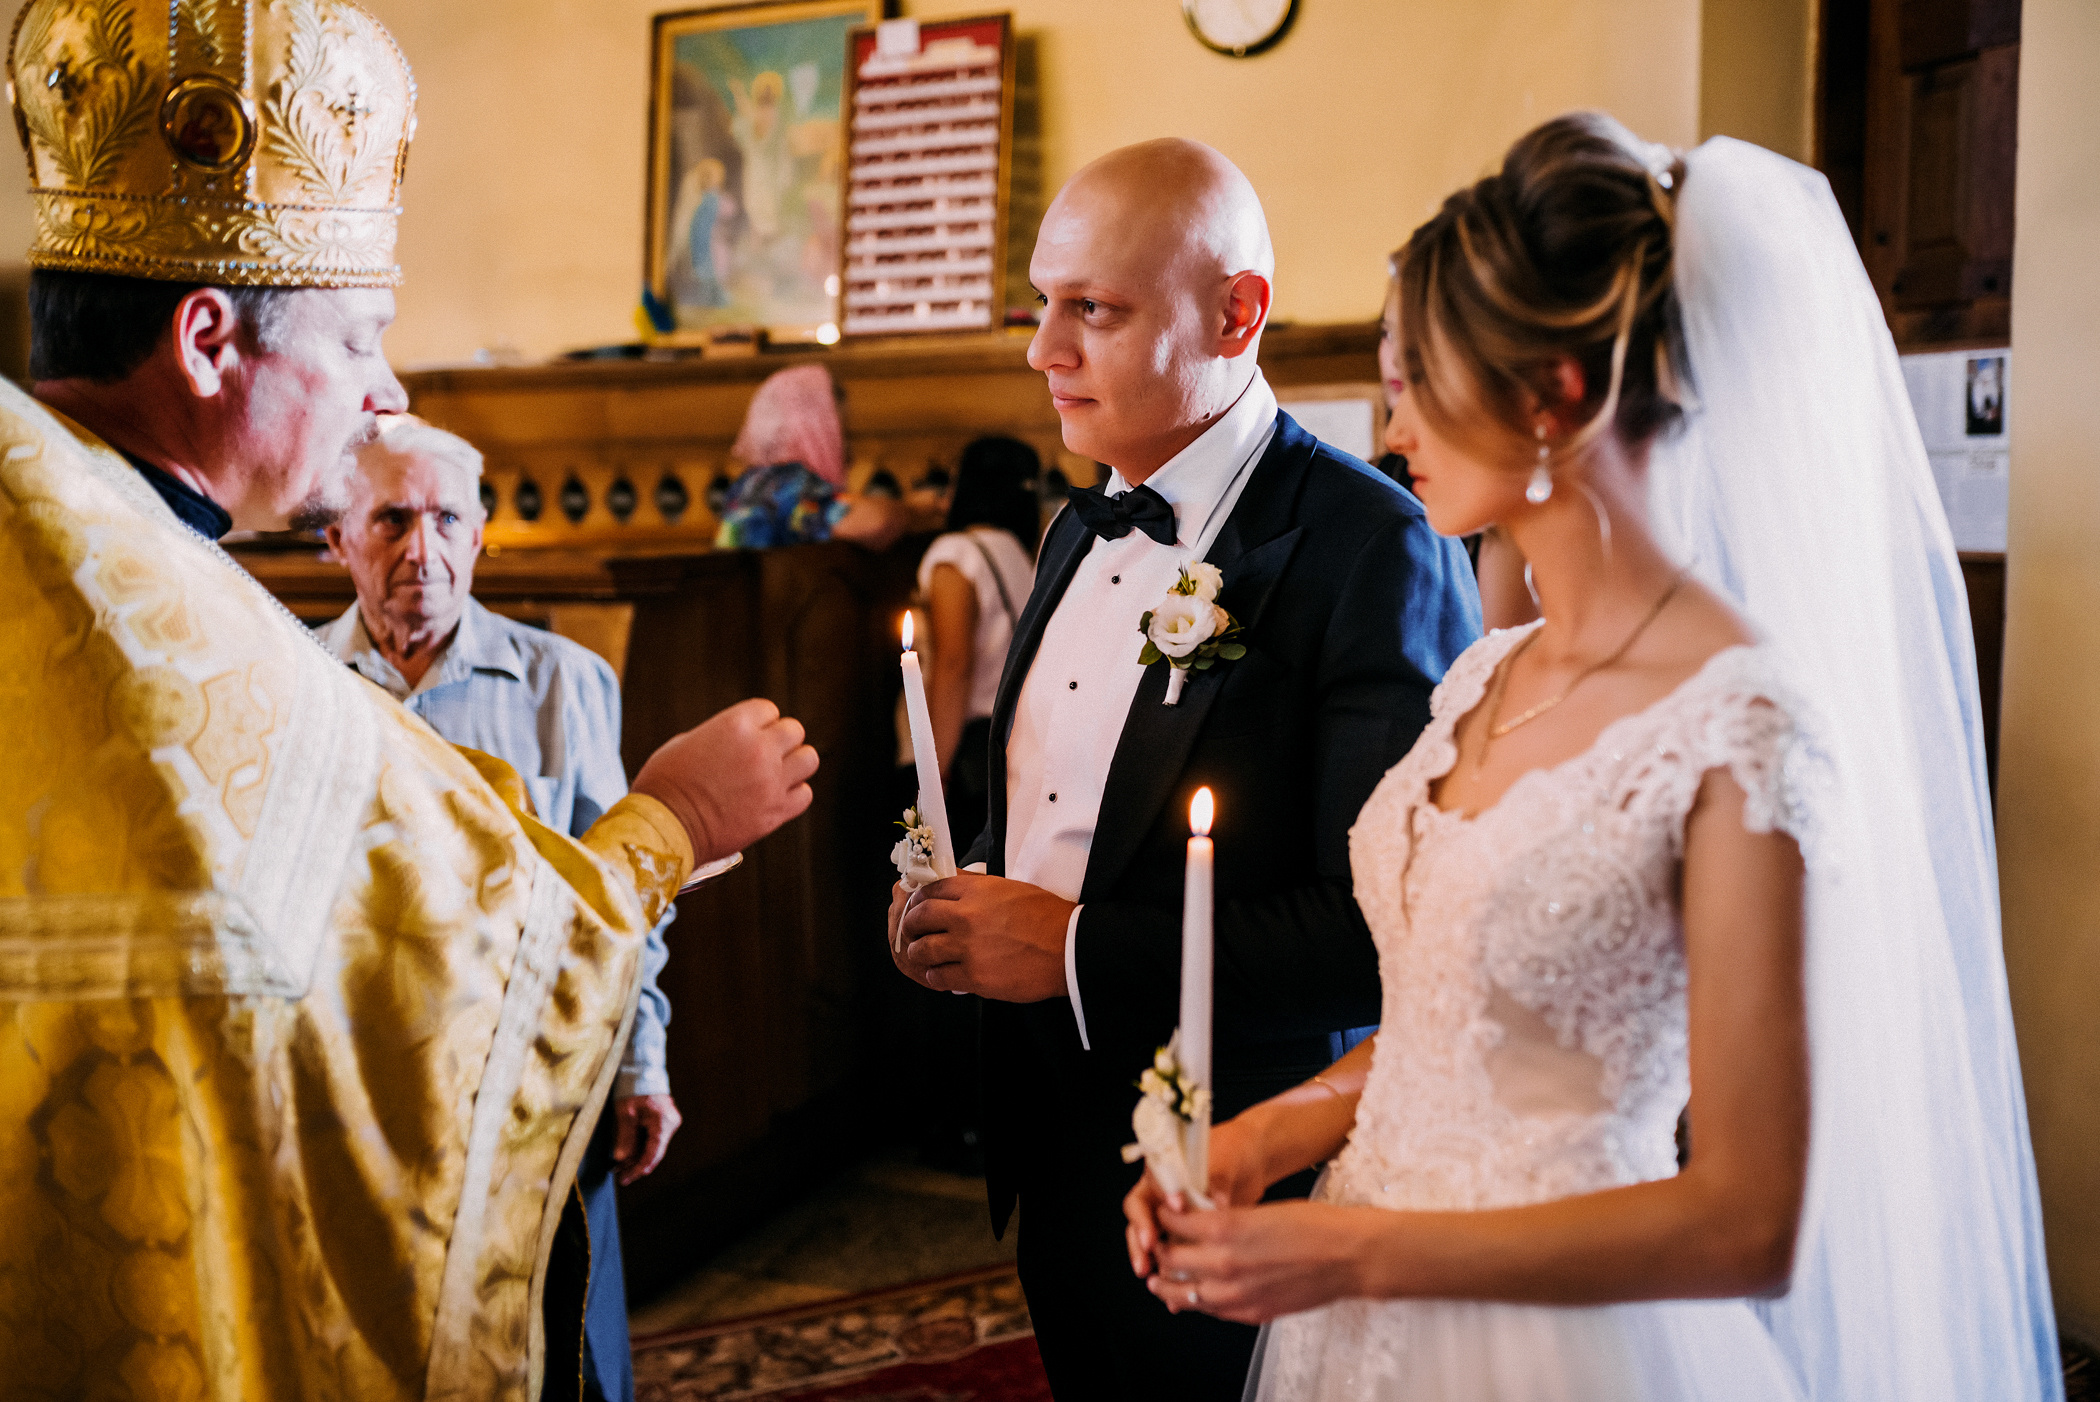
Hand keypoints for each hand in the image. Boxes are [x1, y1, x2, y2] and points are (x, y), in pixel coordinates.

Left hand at [612, 1093, 681, 1184]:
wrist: (641, 1072)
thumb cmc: (633, 1089)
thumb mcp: (625, 1113)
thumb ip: (625, 1136)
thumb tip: (621, 1159)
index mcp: (663, 1122)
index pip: (653, 1153)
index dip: (639, 1168)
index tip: (626, 1178)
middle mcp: (670, 1125)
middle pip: (654, 1152)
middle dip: (636, 1165)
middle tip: (620, 1177)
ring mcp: (668, 1123)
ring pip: (652, 1147)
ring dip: (636, 1157)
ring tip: (619, 1169)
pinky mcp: (663, 1122)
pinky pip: (652, 1139)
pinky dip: (640, 1148)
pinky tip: (627, 1156)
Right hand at [632, 698, 817, 862]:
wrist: (665, 829)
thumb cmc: (665, 785)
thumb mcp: (684, 743)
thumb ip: (719, 735)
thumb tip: (733, 740)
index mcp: (736, 725)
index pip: (768, 709)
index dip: (759, 722)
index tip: (750, 734)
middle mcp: (760, 749)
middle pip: (794, 730)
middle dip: (780, 740)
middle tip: (765, 754)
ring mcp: (772, 781)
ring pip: (809, 759)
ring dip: (795, 763)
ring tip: (776, 773)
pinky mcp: (776, 811)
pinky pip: (805, 794)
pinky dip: (794, 794)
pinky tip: (775, 796)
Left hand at [895, 873, 1074, 1002]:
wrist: (1069, 948)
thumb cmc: (1046, 917)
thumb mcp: (1010, 888)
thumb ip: (977, 887)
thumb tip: (953, 885)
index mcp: (976, 890)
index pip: (930, 890)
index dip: (918, 900)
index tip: (916, 908)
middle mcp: (966, 916)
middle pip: (918, 918)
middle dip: (911, 926)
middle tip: (913, 933)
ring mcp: (968, 947)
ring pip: (923, 949)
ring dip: (920, 953)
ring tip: (925, 956)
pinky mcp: (975, 976)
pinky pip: (939, 977)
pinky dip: (936, 976)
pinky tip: (941, 975)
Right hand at [1124, 1113, 1274, 1278]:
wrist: (1251, 1159)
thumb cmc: (1233, 1150)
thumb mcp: (1224, 1162)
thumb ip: (1217, 1183)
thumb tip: (1218, 1204)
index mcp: (1162, 1171)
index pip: (1148, 1188)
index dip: (1157, 1202)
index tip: (1177, 1208)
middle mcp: (1162, 1195)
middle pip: (1140, 1219)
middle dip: (1140, 1240)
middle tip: (1147, 1256)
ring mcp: (1173, 1216)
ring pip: (1152, 1241)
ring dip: (1151, 1260)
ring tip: (1153, 1279)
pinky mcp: (1188, 1233)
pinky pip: (1175, 1254)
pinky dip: (1174, 1272)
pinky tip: (1176, 1294)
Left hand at [1148, 1199, 1383, 1324]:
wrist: (1351, 1256)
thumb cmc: (1315, 1224)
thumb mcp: (1261, 1210)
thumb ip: (1226, 1220)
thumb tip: (1200, 1223)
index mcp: (1226, 1229)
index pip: (1174, 1223)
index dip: (1164, 1216)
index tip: (1162, 1213)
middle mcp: (1224, 1263)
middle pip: (1172, 1259)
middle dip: (1160, 1250)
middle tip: (1157, 1243)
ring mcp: (1237, 1293)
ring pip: (1184, 1293)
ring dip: (1168, 1283)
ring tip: (1157, 1278)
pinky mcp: (1252, 1313)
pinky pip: (1211, 1310)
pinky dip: (1196, 1302)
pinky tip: (1192, 1297)